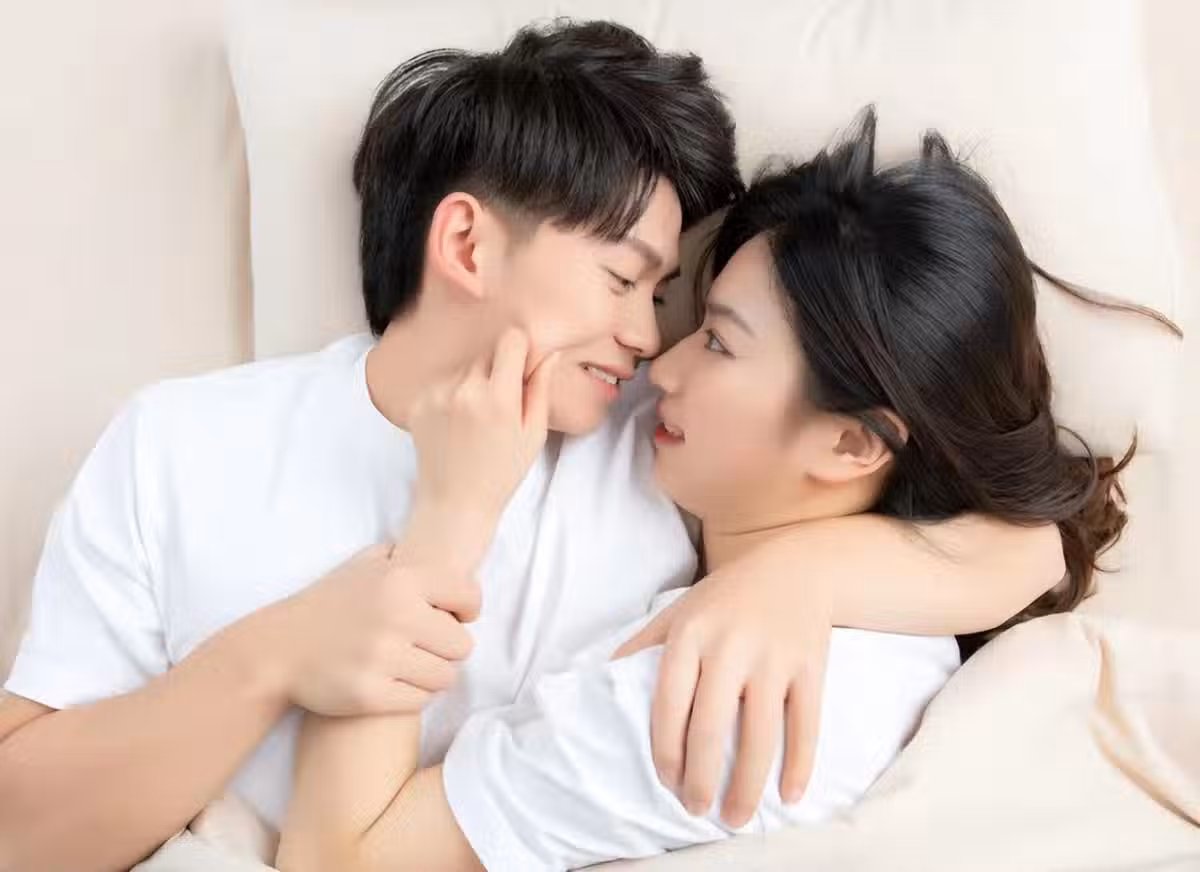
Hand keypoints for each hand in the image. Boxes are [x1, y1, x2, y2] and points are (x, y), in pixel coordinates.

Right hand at [248, 546, 480, 716]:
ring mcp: (382, 658)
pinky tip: (395, 683)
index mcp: (400, 580)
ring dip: (433, 675)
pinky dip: (412, 696)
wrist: (276, 651)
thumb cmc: (326, 606)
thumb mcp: (362, 565)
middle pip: (462, 645)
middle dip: (448, 649)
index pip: (469, 597)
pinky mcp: (370, 695)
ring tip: (411, 666)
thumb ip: (403, 557)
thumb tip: (442, 554)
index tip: (454, 618)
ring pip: (446, 677)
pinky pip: (420, 701)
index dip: (467, 611)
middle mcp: (396, 617)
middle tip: (426, 648)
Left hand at [407, 329, 558, 537]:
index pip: (511, 339)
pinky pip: (443, 383)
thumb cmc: (501, 473)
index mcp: (498, 397)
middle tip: (501, 403)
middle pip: (487, 352)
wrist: (454, 502)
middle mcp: (464, 390)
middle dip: (498, 369)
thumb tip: (550, 354)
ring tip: (476, 418)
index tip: (522, 366)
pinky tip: (457, 424)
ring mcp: (437, 395)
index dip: (520, 349)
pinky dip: (452, 395)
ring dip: (474, 382)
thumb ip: (540, 389)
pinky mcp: (418, 403)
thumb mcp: (533, 434)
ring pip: (464, 368)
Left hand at [614, 550, 832, 826]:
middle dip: (702, 777)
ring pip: (760, 733)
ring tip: (735, 817)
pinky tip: (788, 795)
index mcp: (691, 633)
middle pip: (712, 725)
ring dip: (747, 783)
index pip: (670, 702)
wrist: (797, 566)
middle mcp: (731, 645)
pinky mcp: (810, 666)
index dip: (666, 748)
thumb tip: (601, 681)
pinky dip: (799, 764)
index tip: (666, 782)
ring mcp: (774, 657)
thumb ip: (644, 644)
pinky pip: (806, 725)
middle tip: (696, 810)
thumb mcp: (679, 611)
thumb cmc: (727, 598)